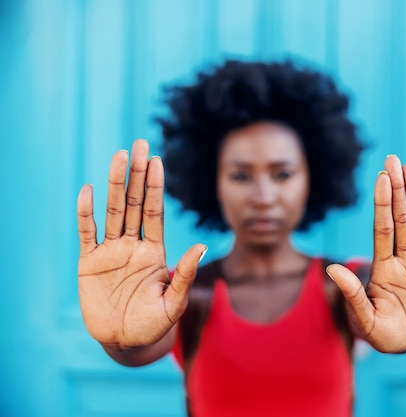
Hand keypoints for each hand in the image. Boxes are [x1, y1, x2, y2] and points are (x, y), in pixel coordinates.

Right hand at [77, 139, 205, 350]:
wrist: (126, 343)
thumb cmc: (154, 325)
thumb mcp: (174, 302)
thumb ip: (184, 274)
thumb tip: (202, 246)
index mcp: (155, 251)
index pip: (155, 211)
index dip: (156, 186)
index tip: (158, 161)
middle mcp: (133, 245)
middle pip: (135, 203)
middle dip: (138, 174)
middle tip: (140, 144)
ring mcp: (111, 251)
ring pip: (113, 211)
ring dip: (116, 184)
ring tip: (120, 156)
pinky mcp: (89, 263)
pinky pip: (87, 233)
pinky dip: (86, 213)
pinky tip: (89, 190)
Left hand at [327, 155, 405, 352]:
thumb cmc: (382, 334)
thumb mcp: (364, 320)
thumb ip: (352, 295)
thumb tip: (332, 270)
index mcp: (382, 266)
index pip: (382, 228)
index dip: (382, 203)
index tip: (380, 178)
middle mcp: (401, 258)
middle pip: (399, 218)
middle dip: (397, 189)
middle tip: (394, 160)